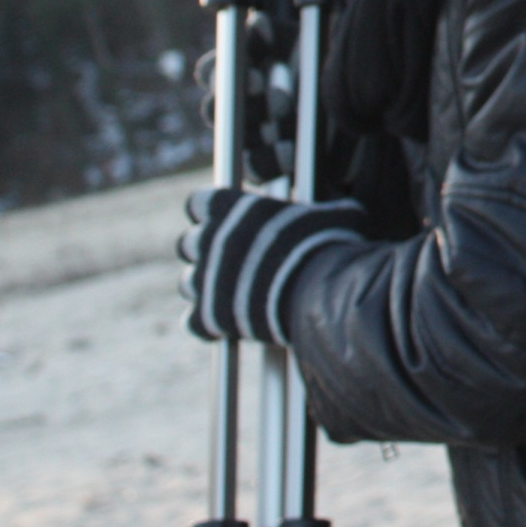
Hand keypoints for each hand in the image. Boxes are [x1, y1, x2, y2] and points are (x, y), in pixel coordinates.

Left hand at [178, 187, 367, 343]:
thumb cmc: (332, 246)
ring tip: (235, 292)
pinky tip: (231, 323)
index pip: (199, 203)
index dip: (214, 212)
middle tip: (236, 259)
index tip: (230, 219)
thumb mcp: (336, 213)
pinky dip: (210, 323)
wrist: (325, 295)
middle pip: (188, 243)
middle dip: (208, 250)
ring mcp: (206, 280)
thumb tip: (336, 205)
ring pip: (189, 282)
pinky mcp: (209, 317)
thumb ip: (322, 206)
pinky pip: (195, 321)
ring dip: (208, 286)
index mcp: (232, 207)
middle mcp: (210, 240)